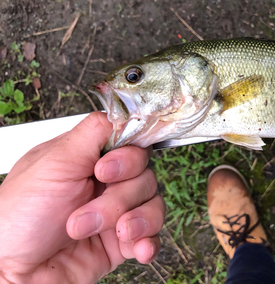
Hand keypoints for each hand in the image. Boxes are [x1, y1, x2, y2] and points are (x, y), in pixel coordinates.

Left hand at [0, 112, 165, 283]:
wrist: (11, 275)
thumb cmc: (15, 220)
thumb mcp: (52, 163)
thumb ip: (93, 132)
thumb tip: (124, 114)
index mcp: (89, 158)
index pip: (131, 144)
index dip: (128, 157)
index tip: (105, 171)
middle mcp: (105, 183)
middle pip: (145, 174)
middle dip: (119, 197)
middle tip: (87, 211)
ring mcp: (116, 212)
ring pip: (153, 203)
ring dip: (134, 220)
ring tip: (110, 233)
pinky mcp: (122, 242)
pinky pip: (153, 235)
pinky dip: (149, 241)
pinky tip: (138, 247)